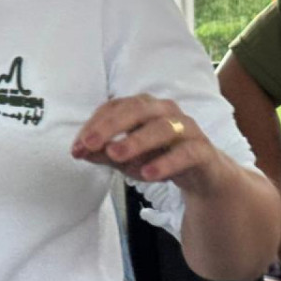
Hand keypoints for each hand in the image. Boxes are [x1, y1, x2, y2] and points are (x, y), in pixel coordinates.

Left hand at [71, 94, 224, 191]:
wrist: (203, 174)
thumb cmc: (157, 157)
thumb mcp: (125, 158)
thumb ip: (102, 153)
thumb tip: (78, 151)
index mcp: (142, 107)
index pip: (114, 108)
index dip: (93, 125)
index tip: (77, 147)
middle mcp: (165, 110)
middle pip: (136, 110)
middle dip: (110, 126)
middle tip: (90, 144)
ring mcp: (186, 128)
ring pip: (161, 128)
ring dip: (136, 141)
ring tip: (115, 155)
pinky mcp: (203, 150)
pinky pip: (186, 153)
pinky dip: (166, 162)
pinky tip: (148, 174)